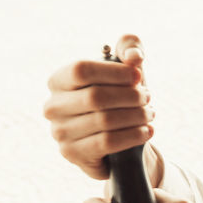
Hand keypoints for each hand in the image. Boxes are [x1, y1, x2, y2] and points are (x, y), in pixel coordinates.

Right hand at [44, 34, 158, 180]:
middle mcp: (53, 106)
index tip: (138, 75)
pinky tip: (146, 131)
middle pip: (95, 96)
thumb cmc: (118, 98)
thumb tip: (134, 55)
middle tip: (148, 98)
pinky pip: (107, 143)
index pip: (82, 69)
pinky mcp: (73, 153)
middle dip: (129, 96)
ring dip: (135, 116)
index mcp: (59, 80)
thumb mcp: (124, 70)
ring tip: (149, 114)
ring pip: (104, 121)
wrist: (115, 142)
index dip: (114, 71)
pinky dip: (132, 135)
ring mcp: (60, 132)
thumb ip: (129, 49)